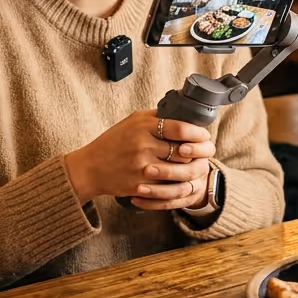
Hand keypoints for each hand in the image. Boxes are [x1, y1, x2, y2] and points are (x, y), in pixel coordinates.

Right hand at [64, 111, 215, 208]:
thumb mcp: (131, 121)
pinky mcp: (140, 185)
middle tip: (207, 151)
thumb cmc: (113, 142)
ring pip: (179, 171)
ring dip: (193, 169)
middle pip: (183, 151)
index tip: (205, 135)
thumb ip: (155, 116)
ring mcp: (142, 168)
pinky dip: (180, 184)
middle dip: (201, 152)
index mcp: (142, 127)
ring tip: (198, 165)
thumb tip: (181, 111)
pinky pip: (168, 187)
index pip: (179, 128)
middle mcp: (143, 146)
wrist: (90, 168)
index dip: (198, 133)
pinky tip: (186, 180)